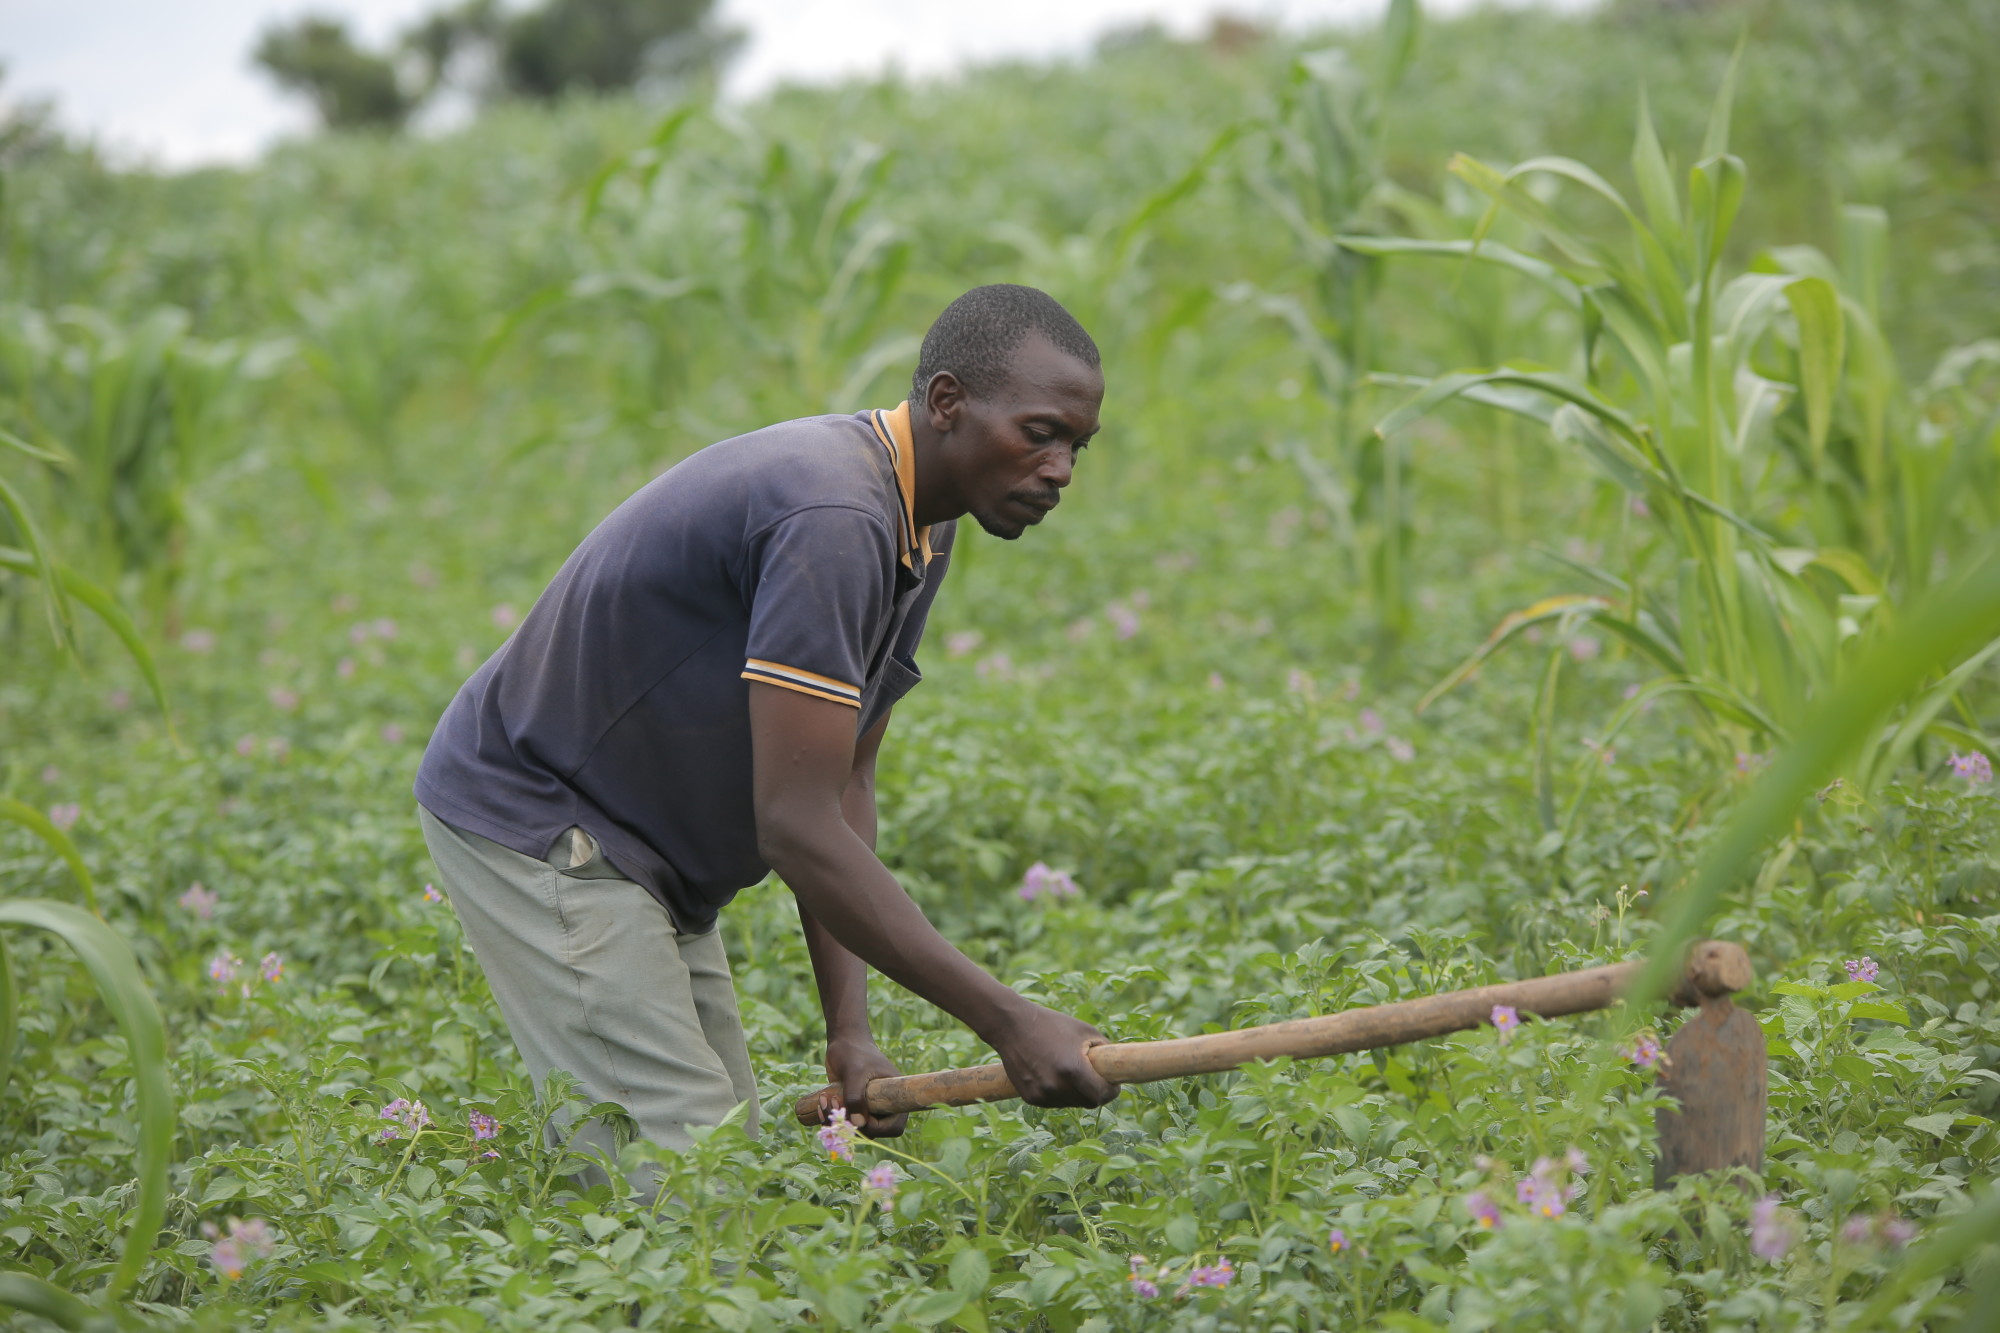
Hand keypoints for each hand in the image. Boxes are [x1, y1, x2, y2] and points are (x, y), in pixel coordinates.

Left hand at [814, 1034, 909, 1137]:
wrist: (843, 1041)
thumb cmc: (854, 1052)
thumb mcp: (854, 1072)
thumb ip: (856, 1097)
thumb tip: (858, 1124)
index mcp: (893, 1098)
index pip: (893, 1127)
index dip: (878, 1128)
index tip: (861, 1115)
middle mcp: (883, 1106)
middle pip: (872, 1132)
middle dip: (851, 1125)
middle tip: (837, 1104)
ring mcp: (866, 1108)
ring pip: (853, 1129)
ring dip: (836, 1121)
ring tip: (825, 1100)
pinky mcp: (851, 1107)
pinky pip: (842, 1122)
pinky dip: (830, 1117)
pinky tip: (821, 1101)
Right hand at [986, 1001, 1119, 1108]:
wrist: (1012, 1026)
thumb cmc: (1052, 1024)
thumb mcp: (1084, 1030)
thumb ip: (1104, 1050)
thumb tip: (1117, 1068)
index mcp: (1072, 1070)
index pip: (1101, 1095)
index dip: (1111, 1091)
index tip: (1113, 1085)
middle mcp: (1056, 1087)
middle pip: (1088, 1103)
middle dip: (1095, 1093)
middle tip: (1095, 1078)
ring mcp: (1042, 1094)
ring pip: (1071, 1104)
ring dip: (1076, 1093)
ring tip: (1069, 1071)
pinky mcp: (1030, 1098)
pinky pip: (1054, 1102)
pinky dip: (1059, 1093)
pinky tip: (1053, 1074)